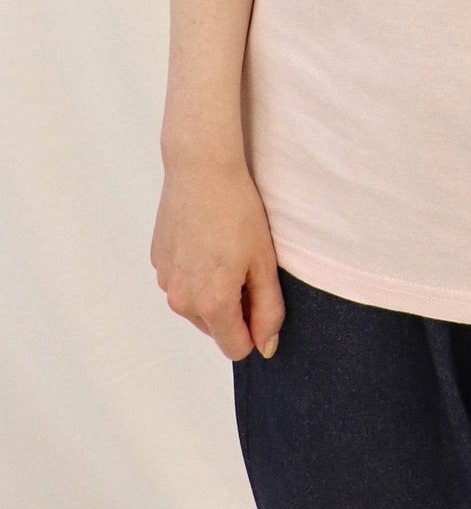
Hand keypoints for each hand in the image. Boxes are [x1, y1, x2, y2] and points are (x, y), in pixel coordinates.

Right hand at [150, 154, 285, 362]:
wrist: (201, 169)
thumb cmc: (238, 210)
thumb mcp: (264, 261)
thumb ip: (268, 310)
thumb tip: (266, 347)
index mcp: (211, 303)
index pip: (236, 348)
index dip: (255, 328)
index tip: (261, 295)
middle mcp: (181, 300)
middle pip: (216, 327)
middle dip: (234, 307)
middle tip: (246, 264)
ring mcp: (165, 281)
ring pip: (197, 306)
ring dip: (214, 289)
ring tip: (226, 248)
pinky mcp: (157, 262)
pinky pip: (182, 282)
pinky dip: (196, 271)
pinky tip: (207, 239)